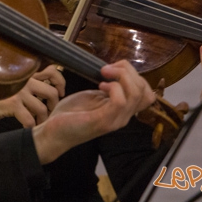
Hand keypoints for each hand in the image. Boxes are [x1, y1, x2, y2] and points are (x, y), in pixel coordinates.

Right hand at [0, 65, 65, 141]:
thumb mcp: (5, 83)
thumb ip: (21, 81)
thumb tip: (39, 88)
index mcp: (22, 72)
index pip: (52, 69)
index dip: (60, 81)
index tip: (59, 92)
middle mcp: (22, 79)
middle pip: (52, 91)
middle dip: (54, 105)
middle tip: (49, 112)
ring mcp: (17, 92)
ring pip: (43, 108)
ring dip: (43, 119)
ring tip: (38, 123)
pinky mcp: (11, 105)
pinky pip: (30, 120)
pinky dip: (30, 126)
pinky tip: (26, 127)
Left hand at [31, 60, 154, 164]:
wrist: (54, 133)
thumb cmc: (72, 114)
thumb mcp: (95, 97)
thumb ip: (109, 89)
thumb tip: (115, 72)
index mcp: (123, 110)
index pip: (147, 93)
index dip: (135, 75)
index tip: (115, 68)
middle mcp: (124, 117)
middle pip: (144, 90)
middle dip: (128, 70)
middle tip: (107, 68)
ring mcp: (115, 120)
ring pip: (136, 93)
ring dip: (121, 76)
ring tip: (103, 74)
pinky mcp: (103, 121)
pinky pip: (120, 101)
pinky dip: (113, 87)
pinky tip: (100, 85)